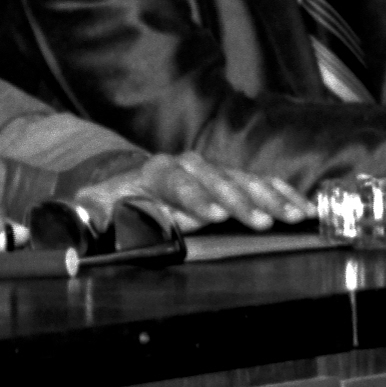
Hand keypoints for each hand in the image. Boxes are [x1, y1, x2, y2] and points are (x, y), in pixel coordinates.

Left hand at [89, 153, 311, 232]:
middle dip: (242, 201)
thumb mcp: (98, 207)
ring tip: (292, 216)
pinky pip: (263, 184)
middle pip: (220, 181)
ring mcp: (216, 170)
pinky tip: (303, 208)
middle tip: (262, 221)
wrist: (134, 184)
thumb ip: (91, 212)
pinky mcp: (234, 179)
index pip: (179, 182)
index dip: (197, 198)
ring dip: (271, 198)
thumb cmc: (116, 202)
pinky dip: (283, 195)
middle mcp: (190, 165)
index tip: (214, 214)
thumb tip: (82, 217)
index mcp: (158, 171)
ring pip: (246, 181)